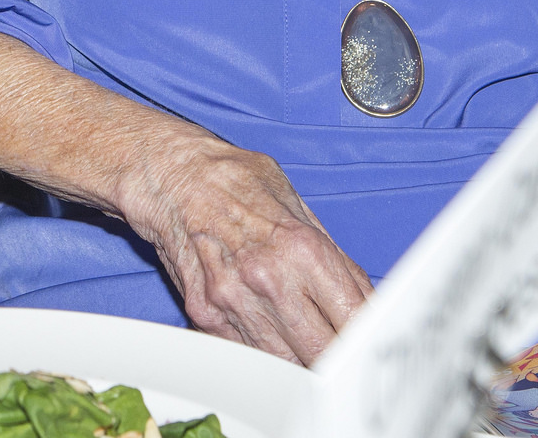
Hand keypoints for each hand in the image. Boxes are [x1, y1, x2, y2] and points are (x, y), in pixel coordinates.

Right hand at [117, 124, 372, 363]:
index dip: (368, 338)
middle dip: (338, 357)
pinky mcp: (205, 315)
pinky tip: (267, 333)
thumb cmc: (232, 181)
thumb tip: (363, 299)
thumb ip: (331, 256)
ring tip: (306, 346)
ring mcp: (234, 302)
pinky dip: (261, 352)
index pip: (355, 318)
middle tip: (344, 355)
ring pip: (286, 363)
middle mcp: (269, 278)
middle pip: (323, 352)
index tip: (370, 343)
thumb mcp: (295, 202)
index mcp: (303, 248)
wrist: (167, 173)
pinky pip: (247, 353)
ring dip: (300, 360)